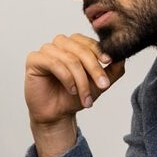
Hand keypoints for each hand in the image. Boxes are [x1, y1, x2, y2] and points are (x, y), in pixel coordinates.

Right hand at [24, 33, 125, 156]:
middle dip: (94, 68)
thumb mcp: (98, 83)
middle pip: (80, 49)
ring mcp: (46, 50)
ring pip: (69, 58)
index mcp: (74, 44)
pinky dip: (66, 77)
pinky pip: (53, 63)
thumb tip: (123, 56)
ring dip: (80, 79)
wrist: (57, 115)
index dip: (99, 51)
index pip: (88, 41)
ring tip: (86, 97)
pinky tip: (72, 90)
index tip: (109, 62)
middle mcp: (59, 44)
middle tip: (103, 85)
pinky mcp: (34, 59)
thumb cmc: (74, 96)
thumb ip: (112, 70)